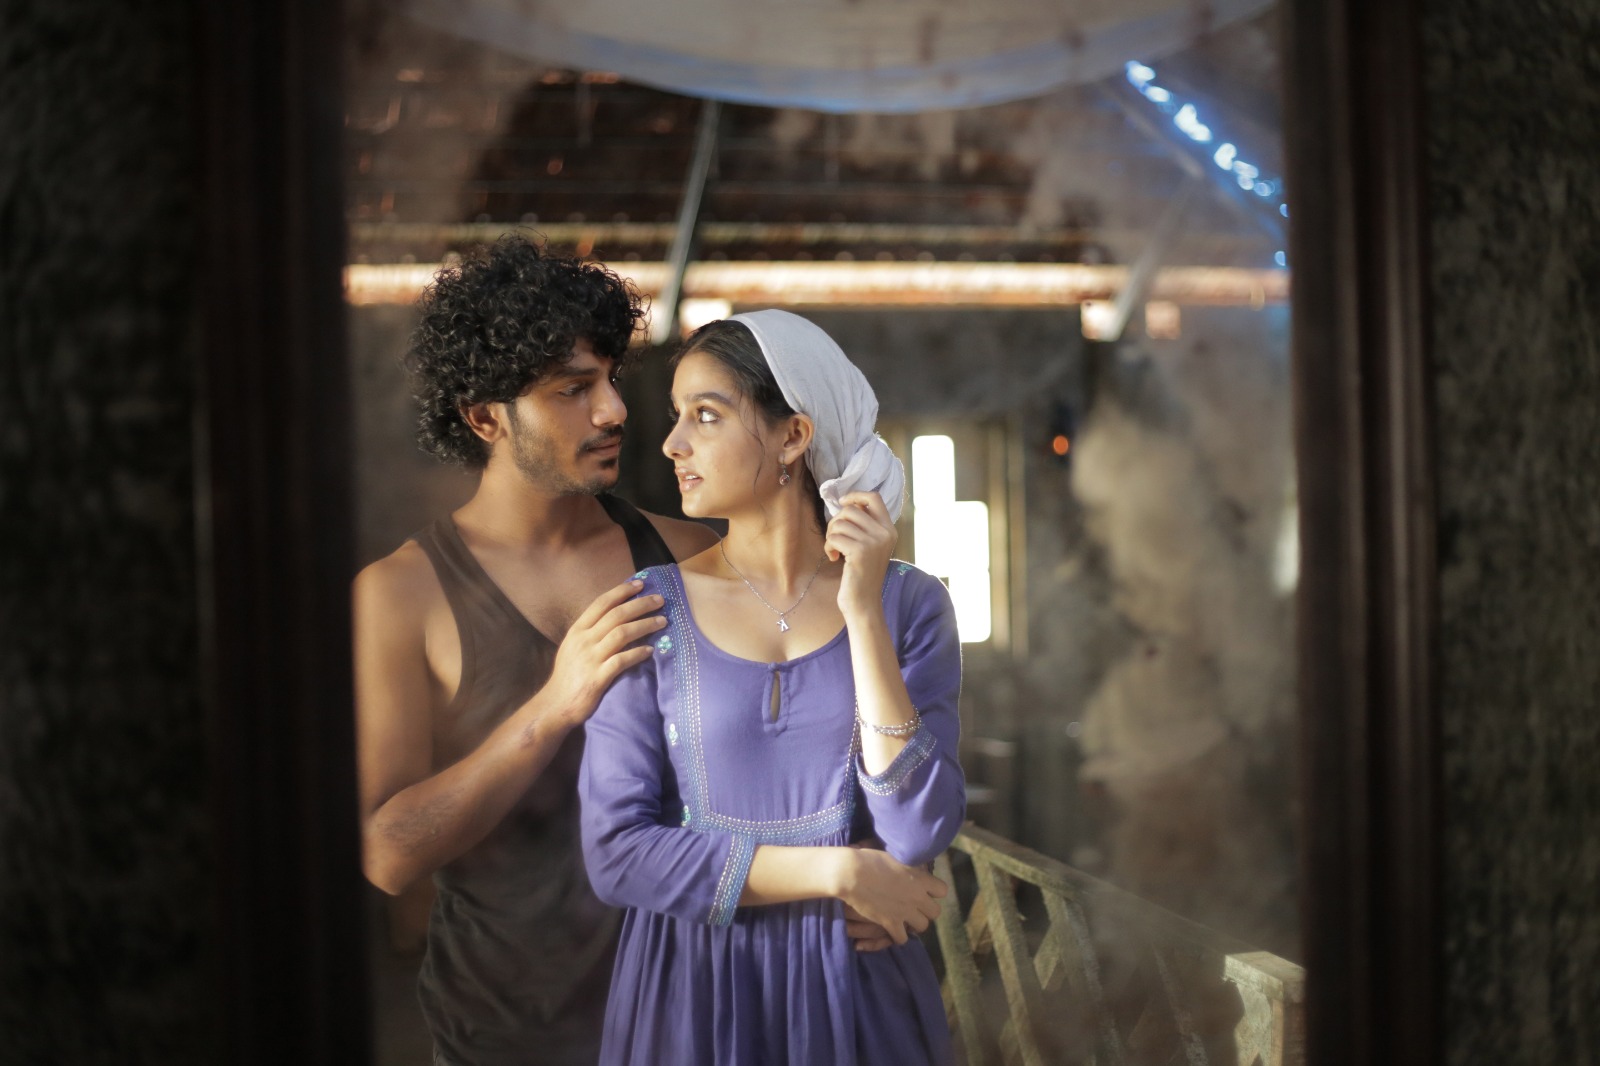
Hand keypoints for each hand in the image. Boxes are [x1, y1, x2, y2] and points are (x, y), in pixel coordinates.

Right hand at [544, 578, 665, 727]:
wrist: (555, 705)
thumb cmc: (568, 676)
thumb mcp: (573, 647)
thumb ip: (591, 632)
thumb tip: (615, 617)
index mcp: (577, 630)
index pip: (601, 603)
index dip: (621, 592)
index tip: (640, 584)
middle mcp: (583, 641)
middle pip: (616, 615)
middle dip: (640, 604)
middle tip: (660, 599)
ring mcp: (590, 659)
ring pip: (621, 634)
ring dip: (645, 625)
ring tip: (662, 621)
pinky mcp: (597, 678)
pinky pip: (621, 661)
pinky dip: (638, 653)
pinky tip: (651, 650)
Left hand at [823, 491, 897, 621]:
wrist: (864, 603)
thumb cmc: (862, 575)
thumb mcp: (870, 546)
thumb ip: (864, 526)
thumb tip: (847, 504)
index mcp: (889, 530)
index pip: (874, 498)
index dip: (855, 495)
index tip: (842, 503)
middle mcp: (885, 534)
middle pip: (851, 509)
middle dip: (836, 521)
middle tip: (835, 538)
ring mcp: (874, 542)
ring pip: (840, 523)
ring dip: (831, 536)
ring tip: (835, 550)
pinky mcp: (860, 552)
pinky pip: (834, 537)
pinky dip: (829, 546)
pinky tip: (834, 558)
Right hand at [833, 847, 946, 945]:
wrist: (852, 873)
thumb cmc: (870, 859)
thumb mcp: (896, 856)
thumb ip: (909, 865)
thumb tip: (913, 865)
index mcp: (921, 878)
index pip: (943, 890)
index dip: (934, 891)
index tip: (924, 890)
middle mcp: (917, 896)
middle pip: (936, 912)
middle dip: (926, 910)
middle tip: (915, 906)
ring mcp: (905, 911)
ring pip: (923, 926)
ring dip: (915, 923)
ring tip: (905, 918)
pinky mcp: (890, 922)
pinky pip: (902, 938)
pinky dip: (898, 935)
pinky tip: (892, 928)